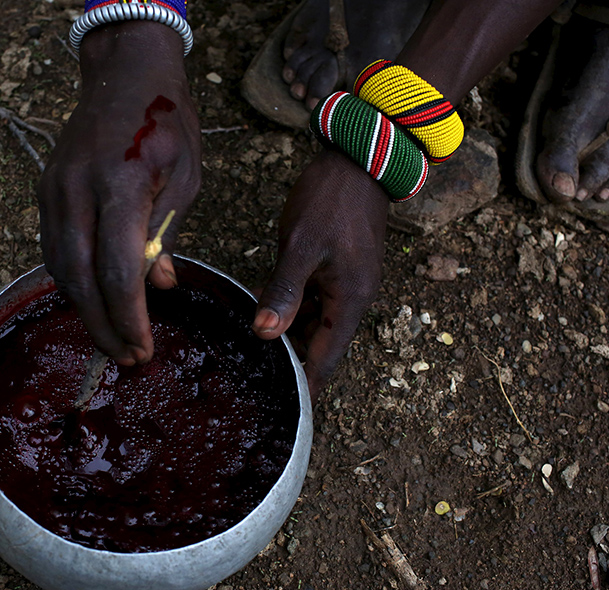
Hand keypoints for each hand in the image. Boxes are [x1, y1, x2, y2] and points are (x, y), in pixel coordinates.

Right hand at [38, 21, 200, 365]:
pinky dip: (71, 282)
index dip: (129, 316)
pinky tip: (94, 302)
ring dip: (84, 310)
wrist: (125, 75)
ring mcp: (54, 188)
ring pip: (58, 267)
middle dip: (102, 326)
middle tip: (127, 358)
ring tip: (114, 340)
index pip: (118, 267)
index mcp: (122, 182)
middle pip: (79, 277)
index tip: (143, 349)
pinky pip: (53, 248)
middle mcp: (77, 187)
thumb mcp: (187, 179)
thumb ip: (166, 236)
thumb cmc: (166, 125)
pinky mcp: (45, 191)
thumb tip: (155, 288)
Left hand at [253, 149, 387, 399]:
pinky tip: (262, 314)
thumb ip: (283, 290)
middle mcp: (352, 299)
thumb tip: (264, 335)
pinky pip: (312, 301)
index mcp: (350, 301)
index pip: (326, 359)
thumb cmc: (331, 200)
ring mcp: (345, 284)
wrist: (358, 158)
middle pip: (319, 345)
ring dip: (288, 336)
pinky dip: (290, 310)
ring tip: (250, 356)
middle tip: (253, 384)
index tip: (286, 413)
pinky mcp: (335, 269)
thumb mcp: (301, 245)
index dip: (306, 388)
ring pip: (313, 323)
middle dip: (291, 364)